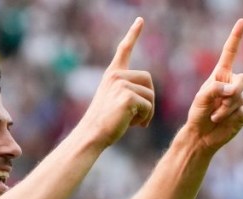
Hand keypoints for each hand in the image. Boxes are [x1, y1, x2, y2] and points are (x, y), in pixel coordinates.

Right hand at [77, 17, 155, 149]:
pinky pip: (149, 106)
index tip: (140, 20)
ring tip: (132, 121)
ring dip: (147, 112)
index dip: (133, 34)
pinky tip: (132, 124)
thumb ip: (130, 93)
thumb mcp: (115, 102)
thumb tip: (149, 98)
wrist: (92, 135)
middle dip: (148, 100)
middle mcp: (116, 75)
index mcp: (112, 75)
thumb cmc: (104, 124)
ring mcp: (121, 84)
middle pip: (149, 80)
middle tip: (138, 116)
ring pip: (150, 95)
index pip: (124, 50)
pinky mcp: (127, 96)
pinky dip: (145, 118)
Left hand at [186, 19, 242, 151]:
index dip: (236, 38)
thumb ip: (215, 89)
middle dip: (234, 89)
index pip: (230, 53)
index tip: (242, 22)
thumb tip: (232, 91)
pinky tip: (222, 121)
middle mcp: (232, 84)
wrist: (201, 135)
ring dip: (225, 108)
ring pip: (240, 98)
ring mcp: (240, 98)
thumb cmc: (198, 113)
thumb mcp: (201, 98)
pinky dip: (231, 117)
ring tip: (214, 115)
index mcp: (221, 75)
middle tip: (223, 98)